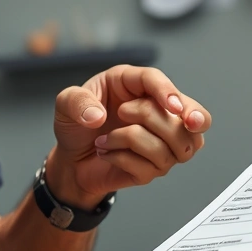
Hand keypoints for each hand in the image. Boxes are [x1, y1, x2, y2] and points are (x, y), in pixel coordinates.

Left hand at [48, 65, 211, 207]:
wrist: (71, 158)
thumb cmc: (77, 125)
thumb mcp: (65, 104)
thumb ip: (76, 102)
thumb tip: (97, 116)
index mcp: (138, 85)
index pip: (161, 82)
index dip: (171, 93)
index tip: (172, 106)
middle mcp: (157, 111)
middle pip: (185, 115)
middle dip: (152, 116)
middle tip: (122, 113)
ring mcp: (161, 143)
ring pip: (175, 145)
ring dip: (131, 140)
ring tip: (106, 138)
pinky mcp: (154, 168)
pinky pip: (150, 166)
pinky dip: (121, 158)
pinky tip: (107, 153)